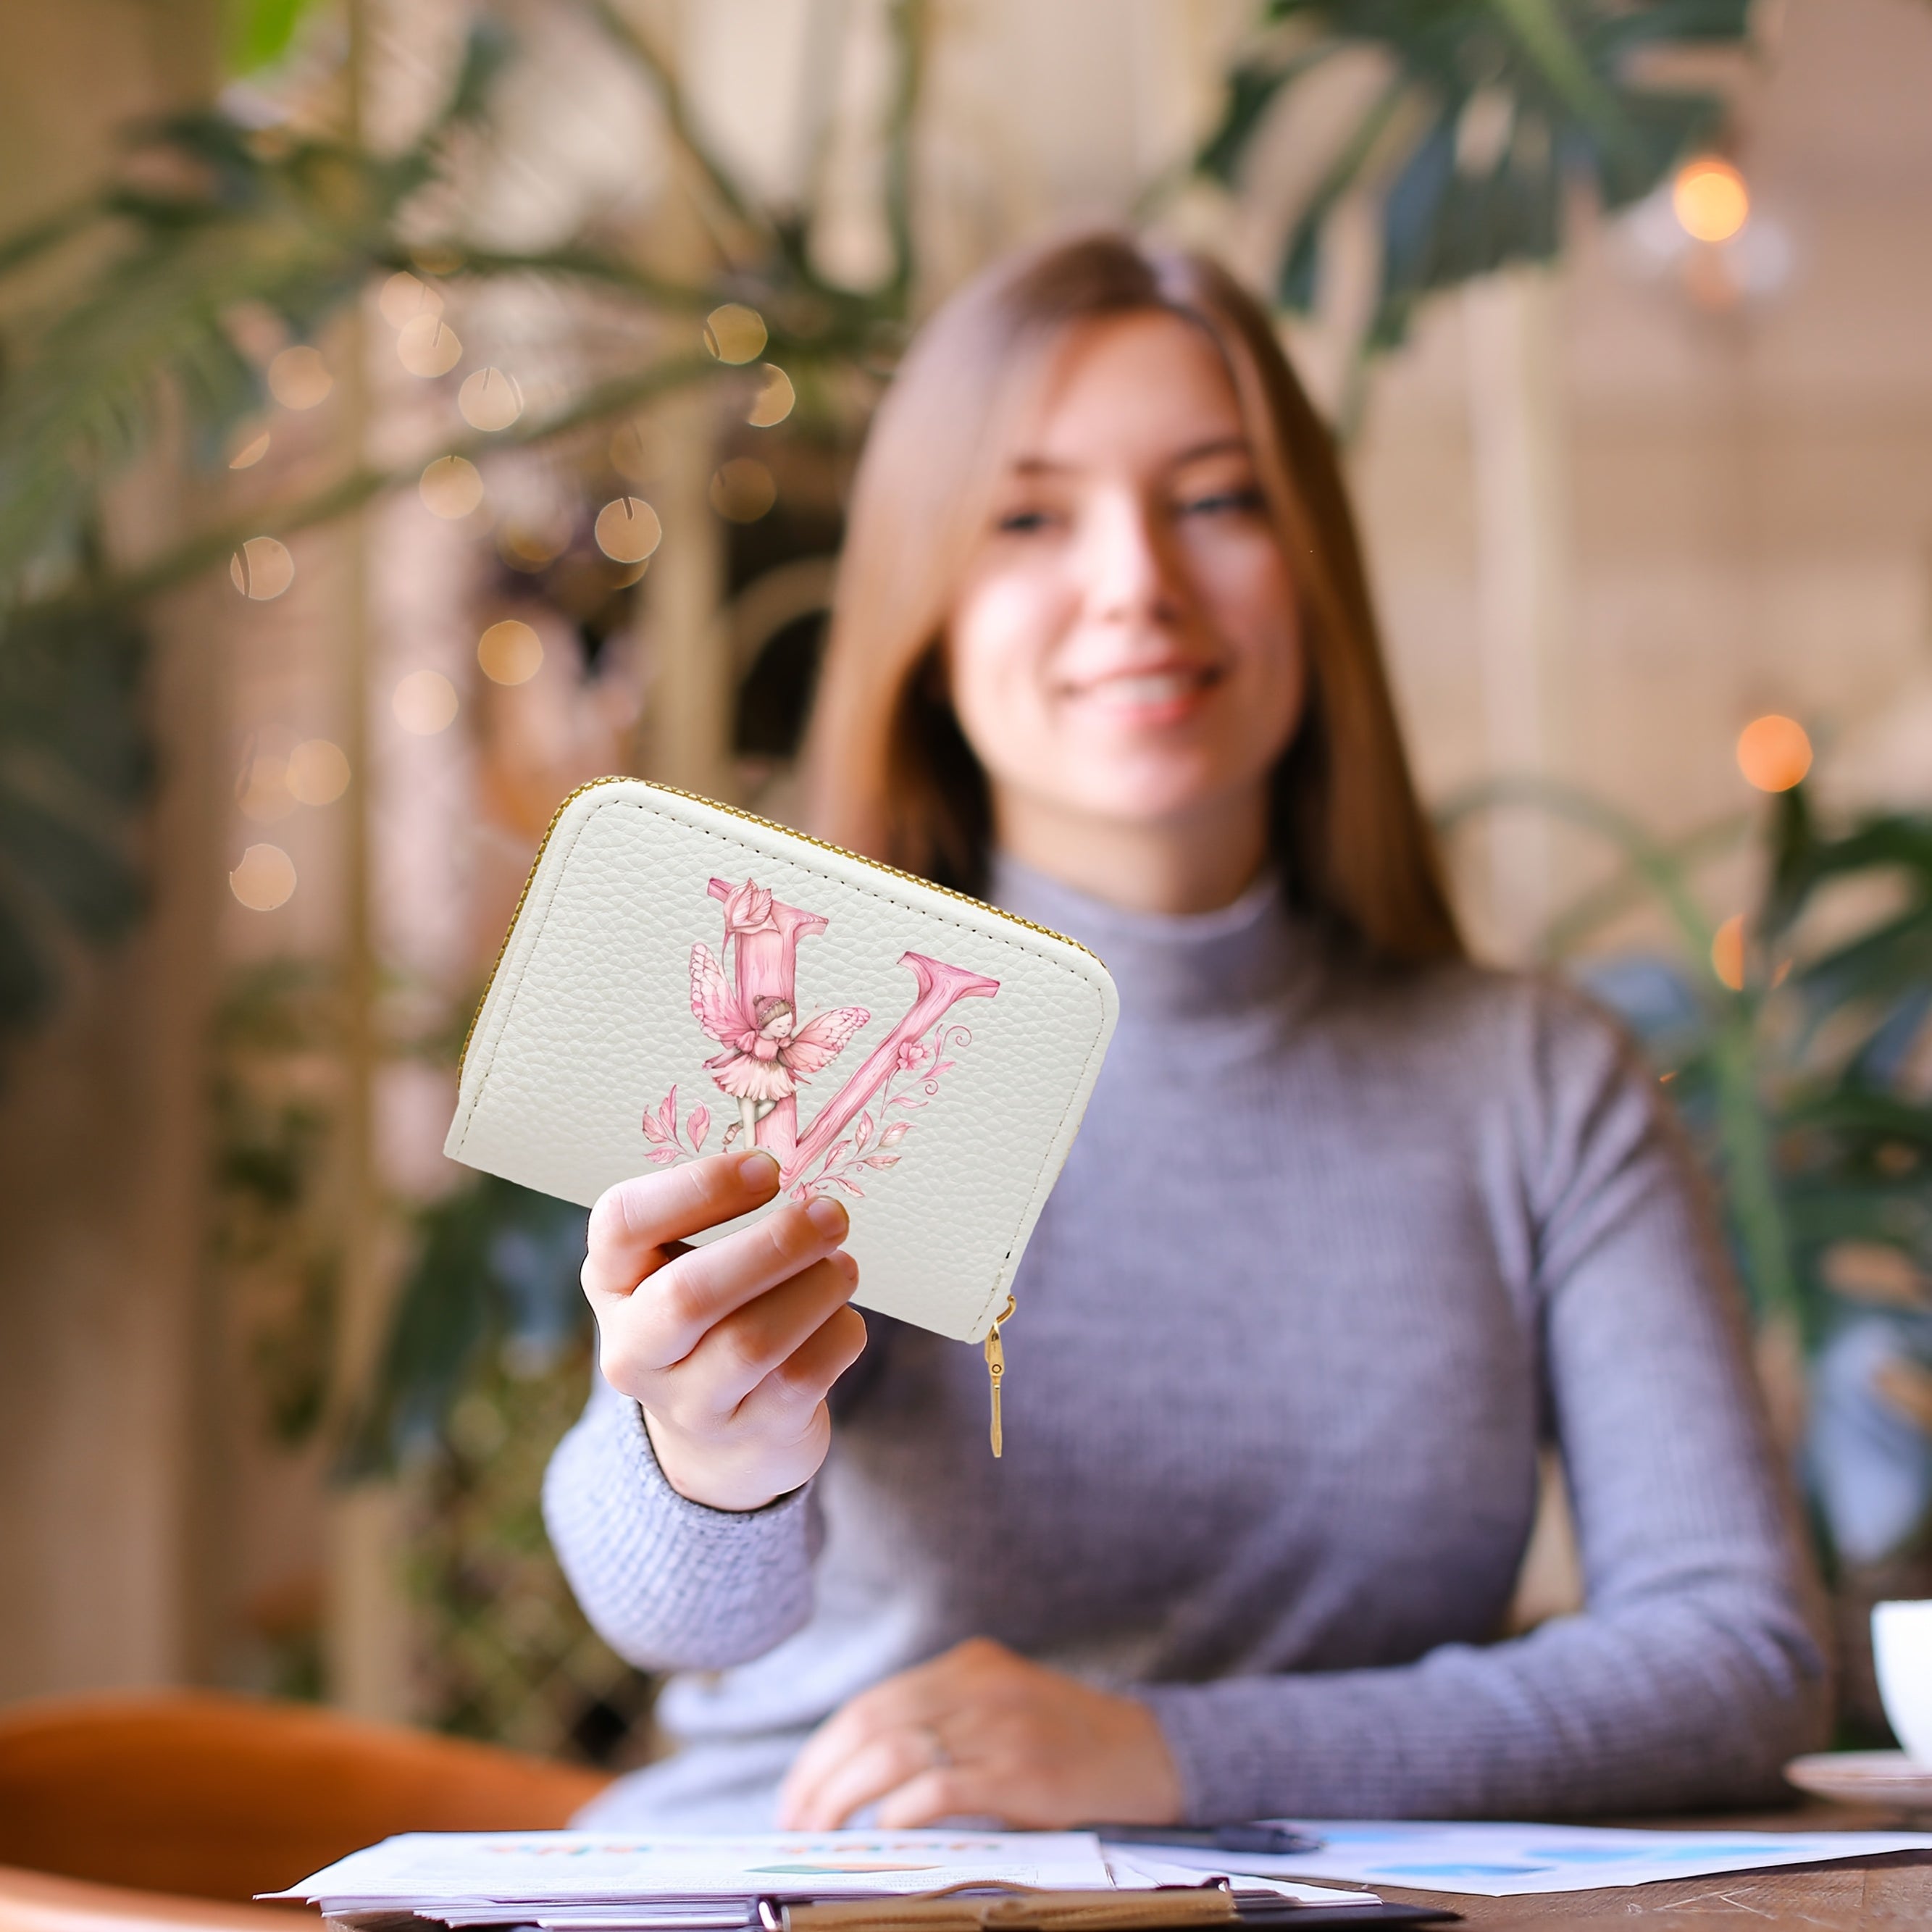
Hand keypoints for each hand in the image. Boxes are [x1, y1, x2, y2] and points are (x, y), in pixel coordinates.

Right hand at [583, 1149, 864, 1511]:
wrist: (723, 1438)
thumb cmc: (713, 1316)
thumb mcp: (684, 1264)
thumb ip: (716, 1215)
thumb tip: (798, 1156)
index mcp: (611, 1280)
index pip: (623, 1223)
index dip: (698, 1188)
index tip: (767, 1168)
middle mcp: (633, 1347)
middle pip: (690, 1295)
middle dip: (773, 1247)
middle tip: (829, 1214)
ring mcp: (686, 1403)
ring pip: (752, 1343)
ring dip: (815, 1291)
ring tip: (843, 1266)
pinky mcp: (746, 1435)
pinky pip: (801, 1379)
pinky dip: (837, 1336)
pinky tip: (842, 1317)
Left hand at [777, 1637, 1182, 1828]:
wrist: (1151, 1753)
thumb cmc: (1066, 1741)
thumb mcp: (1000, 1708)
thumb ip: (940, 1722)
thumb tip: (855, 1774)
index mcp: (968, 1666)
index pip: (871, 1704)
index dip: (823, 1752)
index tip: (796, 1794)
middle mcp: (980, 1686)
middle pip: (872, 1724)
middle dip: (821, 1778)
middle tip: (795, 1822)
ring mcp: (1003, 1726)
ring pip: (896, 1752)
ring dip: (845, 1797)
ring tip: (822, 1833)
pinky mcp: (1025, 1772)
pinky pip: (945, 1785)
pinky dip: (904, 1807)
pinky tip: (885, 1829)